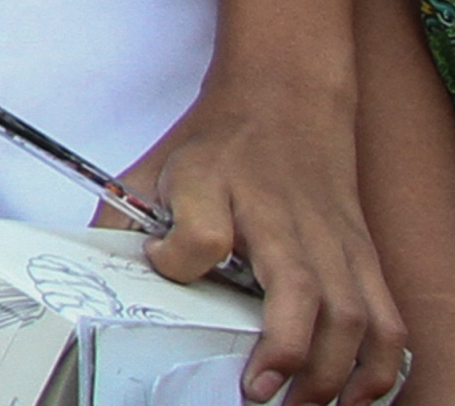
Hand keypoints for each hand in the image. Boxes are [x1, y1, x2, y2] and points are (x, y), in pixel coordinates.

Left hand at [125, 91, 404, 402]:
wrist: (283, 100)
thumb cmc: (216, 144)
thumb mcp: (152, 168)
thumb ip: (118, 220)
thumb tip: (91, 273)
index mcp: (216, 186)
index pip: (202, 234)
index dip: (178, 259)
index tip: (161, 262)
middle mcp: (279, 215)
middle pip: (298, 289)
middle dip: (284, 351)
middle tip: (255, 392)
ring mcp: (329, 237)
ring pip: (350, 313)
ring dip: (331, 371)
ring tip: (299, 403)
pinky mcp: (360, 254)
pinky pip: (386, 317)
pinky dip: (379, 364)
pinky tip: (356, 393)